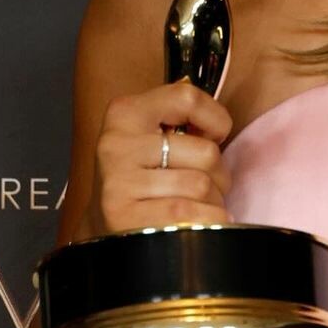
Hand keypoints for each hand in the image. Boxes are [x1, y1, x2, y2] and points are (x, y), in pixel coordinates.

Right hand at [85, 81, 232, 236]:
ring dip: (213, 202)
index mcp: (126, 113)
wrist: (108, 230)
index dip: (215, 119)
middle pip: (206, 152)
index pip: (187, 98)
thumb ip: (183, 123)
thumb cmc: (143, 181)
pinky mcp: (124, 216)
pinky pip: (191, 215)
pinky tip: (195, 223)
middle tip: (206, 186)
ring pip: (201, 186)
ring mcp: (118, 181)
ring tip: (198, 206)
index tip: (214, 137)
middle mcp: (117, 143)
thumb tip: (220, 130)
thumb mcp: (152, 139)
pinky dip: (206, 221)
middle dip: (219, 175)